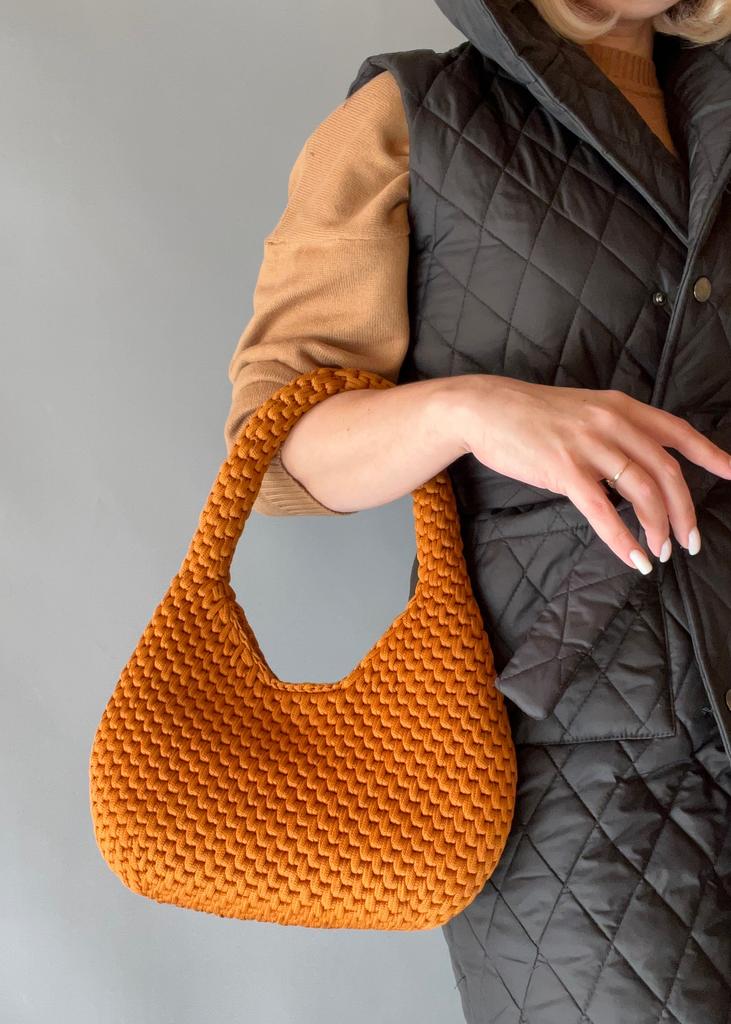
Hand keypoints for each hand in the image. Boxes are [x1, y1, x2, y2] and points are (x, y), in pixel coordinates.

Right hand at [458, 376, 730, 572]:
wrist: (486, 408)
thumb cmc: (532, 416)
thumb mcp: (584, 412)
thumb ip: (615, 433)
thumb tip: (638, 470)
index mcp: (621, 408)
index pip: (677, 432)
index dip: (710, 454)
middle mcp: (612, 422)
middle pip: (666, 471)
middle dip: (685, 512)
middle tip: (690, 542)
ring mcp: (589, 445)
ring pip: (641, 492)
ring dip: (658, 528)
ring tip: (661, 554)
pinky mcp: (564, 469)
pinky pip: (602, 511)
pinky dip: (622, 540)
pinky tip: (632, 559)